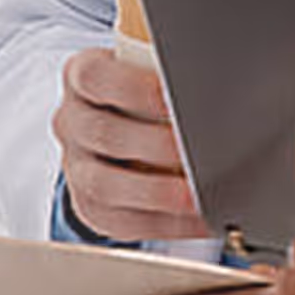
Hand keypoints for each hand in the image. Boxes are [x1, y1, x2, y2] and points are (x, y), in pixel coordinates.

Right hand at [53, 47, 206, 240]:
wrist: (122, 132)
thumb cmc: (143, 95)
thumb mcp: (150, 71)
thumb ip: (171, 73)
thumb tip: (223, 81)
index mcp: (81, 77)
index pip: (94, 76)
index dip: (134, 88)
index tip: (173, 98)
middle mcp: (72, 122)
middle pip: (104, 134)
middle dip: (155, 145)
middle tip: (197, 150)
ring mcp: (76, 168)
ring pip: (104, 184)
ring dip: (157, 192)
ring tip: (197, 194)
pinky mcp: (90, 207)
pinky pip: (122, 221)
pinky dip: (164, 222)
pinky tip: (197, 217)